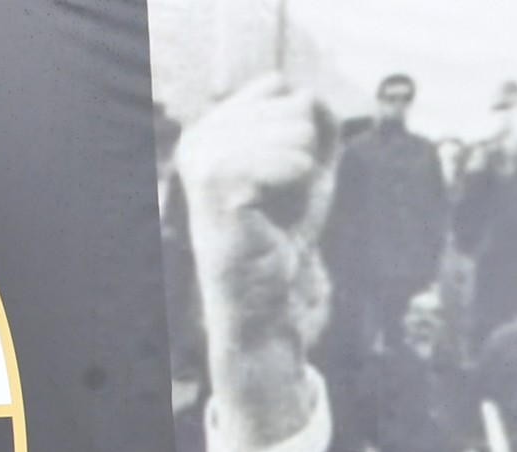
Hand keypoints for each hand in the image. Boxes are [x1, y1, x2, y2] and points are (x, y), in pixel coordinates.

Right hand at [174, 75, 334, 451]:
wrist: (269, 297)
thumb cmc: (286, 236)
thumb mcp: (310, 168)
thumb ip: (318, 123)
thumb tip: (313, 97)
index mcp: (213, 127)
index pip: (282, 89)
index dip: (303, 137)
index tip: (283, 183)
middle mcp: (198, 135)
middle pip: (293, 105)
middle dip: (306, 158)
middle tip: (280, 203)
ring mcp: (201, 155)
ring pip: (295, 130)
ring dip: (302, 178)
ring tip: (275, 211)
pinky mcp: (215, 181)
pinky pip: (291, 159)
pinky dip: (298, 189)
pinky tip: (272, 216)